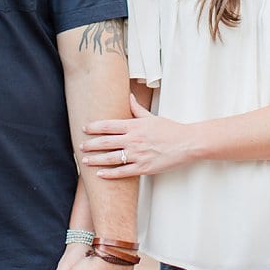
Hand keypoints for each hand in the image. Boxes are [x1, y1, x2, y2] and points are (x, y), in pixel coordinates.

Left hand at [81, 94, 196, 177]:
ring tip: (85, 160)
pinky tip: (100, 174)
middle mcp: (134, 140)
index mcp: (134, 126)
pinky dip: (110, 174)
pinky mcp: (144, 167)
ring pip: (111, 158)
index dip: (93, 127)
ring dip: (96, 159)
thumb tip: (128, 96)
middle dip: (90, 144)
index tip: (84, 129)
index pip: (108, 125)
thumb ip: (136, 108)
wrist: (188, 143)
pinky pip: (123, 172)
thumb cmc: (170, 130)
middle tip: (80, 146)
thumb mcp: (151, 116)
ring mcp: (138, 155)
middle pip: (106, 142)